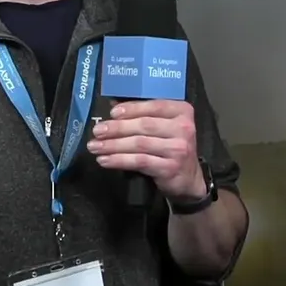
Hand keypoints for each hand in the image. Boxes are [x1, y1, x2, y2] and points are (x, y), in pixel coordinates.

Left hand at [87, 100, 203, 200]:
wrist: (189, 180)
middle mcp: (183, 128)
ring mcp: (178, 149)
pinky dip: (119, 160)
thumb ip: (145, 115)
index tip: (112, 113)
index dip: (131, 109)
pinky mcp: (170, 168)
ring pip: (139, 144)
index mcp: (182, 112)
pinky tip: (105, 160)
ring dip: (113, 145)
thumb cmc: (172, 147)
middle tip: (97, 131)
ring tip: (96, 147)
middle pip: (144, 125)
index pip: (154, 106)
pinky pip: (139, 161)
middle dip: (117, 128)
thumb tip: (115, 107)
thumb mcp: (165, 126)